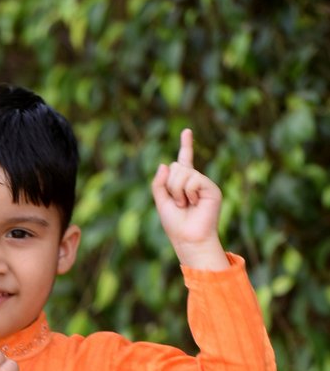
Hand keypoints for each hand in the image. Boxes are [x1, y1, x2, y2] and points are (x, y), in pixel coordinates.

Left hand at [151, 128, 226, 269]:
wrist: (189, 239)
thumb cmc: (175, 224)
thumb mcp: (161, 202)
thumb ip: (159, 183)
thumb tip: (164, 164)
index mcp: (183, 183)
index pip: (184, 160)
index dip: (186, 146)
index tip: (187, 131)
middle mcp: (195, 181)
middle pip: (176, 166)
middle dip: (170, 185)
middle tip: (178, 203)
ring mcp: (204, 184)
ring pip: (183, 172)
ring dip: (177, 191)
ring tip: (185, 204)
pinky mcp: (211, 188)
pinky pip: (193, 179)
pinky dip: (188, 192)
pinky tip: (193, 203)